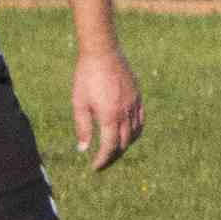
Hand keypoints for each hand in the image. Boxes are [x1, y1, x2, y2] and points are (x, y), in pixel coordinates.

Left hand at [69, 46, 142, 169]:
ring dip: (125, 146)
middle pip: (123, 144)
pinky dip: (135, 133)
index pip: (109, 147)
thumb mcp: (79, 103)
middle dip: (113, 156)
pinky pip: (141, 121)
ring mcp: (133, 105)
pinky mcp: (137, 97)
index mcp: (109, 116)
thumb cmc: (86, 77)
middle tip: (103, 161)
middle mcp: (124, 113)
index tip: (95, 167)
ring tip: (114, 150)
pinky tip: (128, 134)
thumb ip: (82, 127)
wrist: (102, 52)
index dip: (103, 160)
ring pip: (135, 134)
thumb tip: (83, 149)